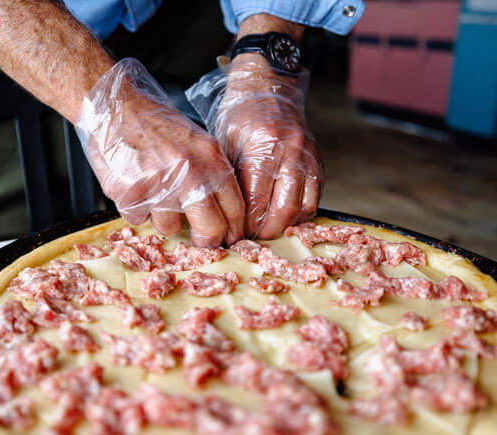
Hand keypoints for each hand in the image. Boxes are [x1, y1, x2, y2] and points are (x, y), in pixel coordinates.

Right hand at [75, 58, 244, 246]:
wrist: (115, 106)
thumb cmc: (155, 125)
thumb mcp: (196, 142)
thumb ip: (212, 175)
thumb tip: (225, 216)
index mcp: (210, 158)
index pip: (235, 206)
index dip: (233, 229)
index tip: (229, 238)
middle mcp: (189, 172)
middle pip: (210, 228)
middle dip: (205, 241)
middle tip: (199, 241)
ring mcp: (159, 184)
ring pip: (168, 227)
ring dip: (160, 218)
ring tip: (152, 191)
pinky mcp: (130, 192)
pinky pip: (137, 219)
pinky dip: (135, 209)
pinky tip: (134, 185)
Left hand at [215, 53, 321, 238]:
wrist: (268, 87)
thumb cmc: (240, 116)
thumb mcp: (225, 144)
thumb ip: (231, 179)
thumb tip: (228, 217)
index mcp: (263, 146)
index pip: (256, 200)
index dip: (245, 224)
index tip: (235, 236)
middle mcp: (290, 151)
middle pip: (283, 209)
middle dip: (266, 231)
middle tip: (251, 239)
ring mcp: (308, 156)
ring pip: (304, 207)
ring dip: (285, 226)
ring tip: (267, 231)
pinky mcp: (317, 160)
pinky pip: (315, 196)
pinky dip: (301, 213)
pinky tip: (285, 218)